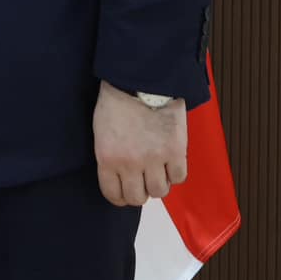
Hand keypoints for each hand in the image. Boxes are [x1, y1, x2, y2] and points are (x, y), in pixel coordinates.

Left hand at [92, 80, 187, 205]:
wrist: (140, 80)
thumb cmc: (117, 102)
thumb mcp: (101, 132)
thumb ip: (110, 158)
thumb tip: (120, 178)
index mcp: (107, 158)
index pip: (113, 194)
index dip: (119, 196)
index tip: (124, 192)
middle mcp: (131, 163)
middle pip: (138, 198)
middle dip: (139, 193)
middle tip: (142, 182)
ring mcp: (155, 158)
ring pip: (160, 191)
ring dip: (158, 183)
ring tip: (156, 170)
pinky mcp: (175, 150)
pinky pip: (179, 177)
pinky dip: (175, 173)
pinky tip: (170, 162)